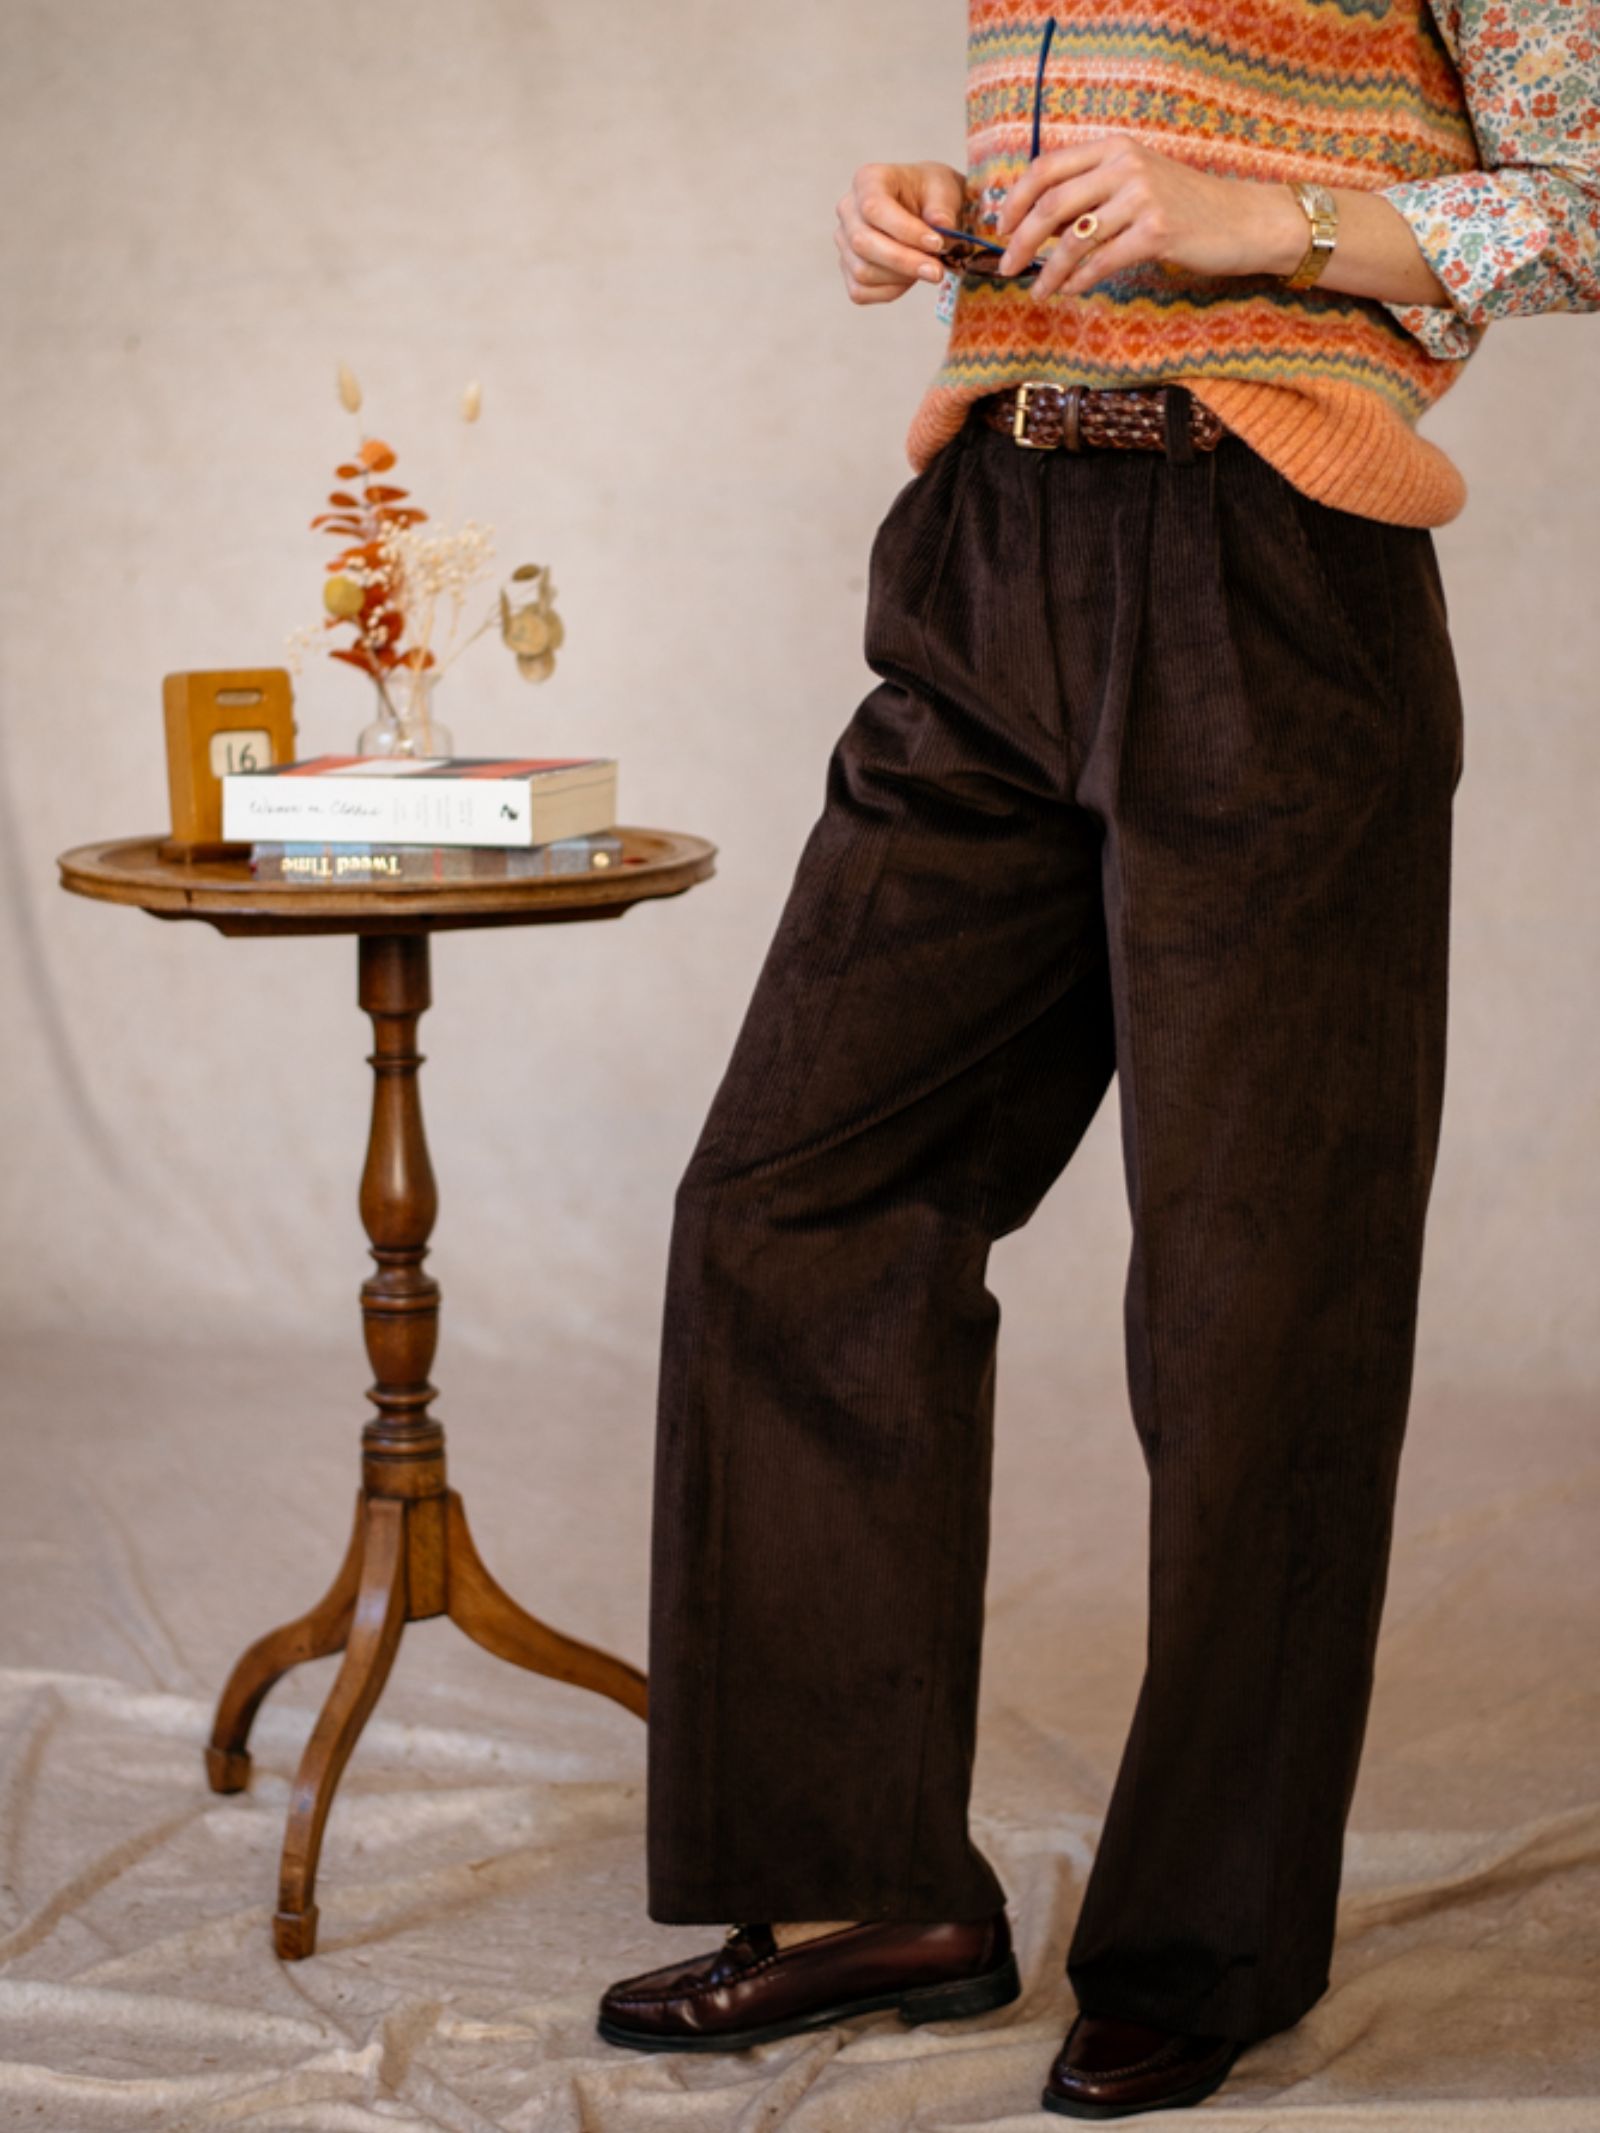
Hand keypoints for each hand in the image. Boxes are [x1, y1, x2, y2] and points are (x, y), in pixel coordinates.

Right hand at [835, 162, 966, 305]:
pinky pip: (861, 291)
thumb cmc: (932, 194)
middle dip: (904, 261)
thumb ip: (943, 208)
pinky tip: (910, 279)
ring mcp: (844, 242)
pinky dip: (890, 291)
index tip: (937, 244)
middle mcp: (848, 210)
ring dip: (900, 277)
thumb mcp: (944, 189)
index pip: (874, 208)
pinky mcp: (848, 269)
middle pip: (863, 243)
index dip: (905, 230)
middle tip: (937, 271)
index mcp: (867, 180)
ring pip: (862, 271)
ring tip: (927, 268)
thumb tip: (942, 228)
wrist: (925, 209)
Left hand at [995, 137, 1305, 299]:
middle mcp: (1124, 166)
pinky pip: (1101, 262)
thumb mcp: (1136, 181)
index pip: (1046, 168)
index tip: (1001, 228)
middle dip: (1020, 241)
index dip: (1016, 200)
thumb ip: (1093, 190)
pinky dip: (1078, 281)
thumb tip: (1039, 221)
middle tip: (1006, 267)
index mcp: (1113, 148)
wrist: (1243, 219)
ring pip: (1073, 239)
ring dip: (1047, 271)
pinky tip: (1069, 291)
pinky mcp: (1155, 232)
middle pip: (1051, 205)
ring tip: (1037, 291)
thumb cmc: (1185, 206)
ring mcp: (1141, 197)